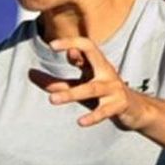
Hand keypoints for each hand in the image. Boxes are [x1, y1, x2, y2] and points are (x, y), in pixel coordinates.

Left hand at [28, 36, 154, 130]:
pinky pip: (104, 110)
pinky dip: (93, 116)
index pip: (86, 45)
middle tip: (51, 48)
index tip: (51, 45)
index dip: (70, 42)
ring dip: (71, 94)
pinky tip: (80, 122)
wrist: (134, 110)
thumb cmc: (102, 95)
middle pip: (90, 57)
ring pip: (91, 88)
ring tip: (52, 100)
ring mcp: (113, 88)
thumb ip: (58, 82)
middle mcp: (106, 72)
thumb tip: (30, 74)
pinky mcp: (119, 105)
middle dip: (74, 52)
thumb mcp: (81, 86)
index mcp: (97, 64)